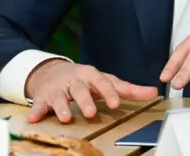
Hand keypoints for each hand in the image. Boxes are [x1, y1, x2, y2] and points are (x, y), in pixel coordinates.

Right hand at [25, 59, 157, 122]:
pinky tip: (34, 119)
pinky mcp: (43, 97)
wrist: (53, 71)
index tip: (115, 103)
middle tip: (91, 113)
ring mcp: (58, 88)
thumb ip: (128, 89)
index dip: (108, 93)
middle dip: (85, 101)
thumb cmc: (85, 80)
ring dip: (61, 107)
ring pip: (59, 97)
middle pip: (80, 89)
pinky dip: (36, 111)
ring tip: (66, 118)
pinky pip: (39, 104)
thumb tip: (154, 92)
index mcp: (92, 75)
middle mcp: (74, 80)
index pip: (102, 83)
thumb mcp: (106, 81)